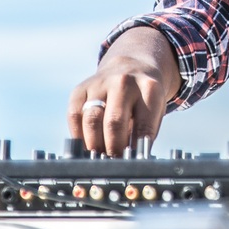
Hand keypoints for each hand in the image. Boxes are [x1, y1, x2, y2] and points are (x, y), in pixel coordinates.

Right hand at [67, 27, 179, 155]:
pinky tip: (85, 144)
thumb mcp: (154, 111)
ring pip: (92, 119)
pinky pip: (74, 115)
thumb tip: (131, 161)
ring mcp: (100, 83)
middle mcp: (124, 82)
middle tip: (113, 162)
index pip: (143, 124)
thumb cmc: (143, 100)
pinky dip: (78, 134)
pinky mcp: (81, 88)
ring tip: (99, 156)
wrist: (130, 67)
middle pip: (114, 122)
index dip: (136, 148)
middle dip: (113, 148)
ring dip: (94, 144)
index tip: (131, 162)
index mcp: (149, 88)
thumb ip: (144, 133)